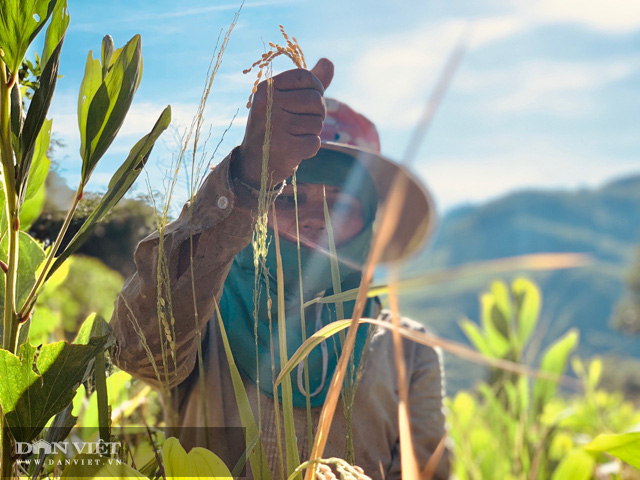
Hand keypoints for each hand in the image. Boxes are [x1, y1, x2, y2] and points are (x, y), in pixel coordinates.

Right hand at [234, 58, 333, 187]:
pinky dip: (309, 148)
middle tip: (302, 123)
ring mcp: (274, 126)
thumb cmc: (274, 127)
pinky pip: (314, 143)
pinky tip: (294, 150)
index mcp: (266, 88)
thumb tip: (329, 62)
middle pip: (316, 100)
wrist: (255, 163)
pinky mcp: (283, 148)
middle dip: (317, 114)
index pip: (306, 77)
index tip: (307, 102)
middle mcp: (267, 104)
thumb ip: (309, 82)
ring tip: (294, 136)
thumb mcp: (285, 100)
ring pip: (317, 123)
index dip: (316, 89)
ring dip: (312, 132)